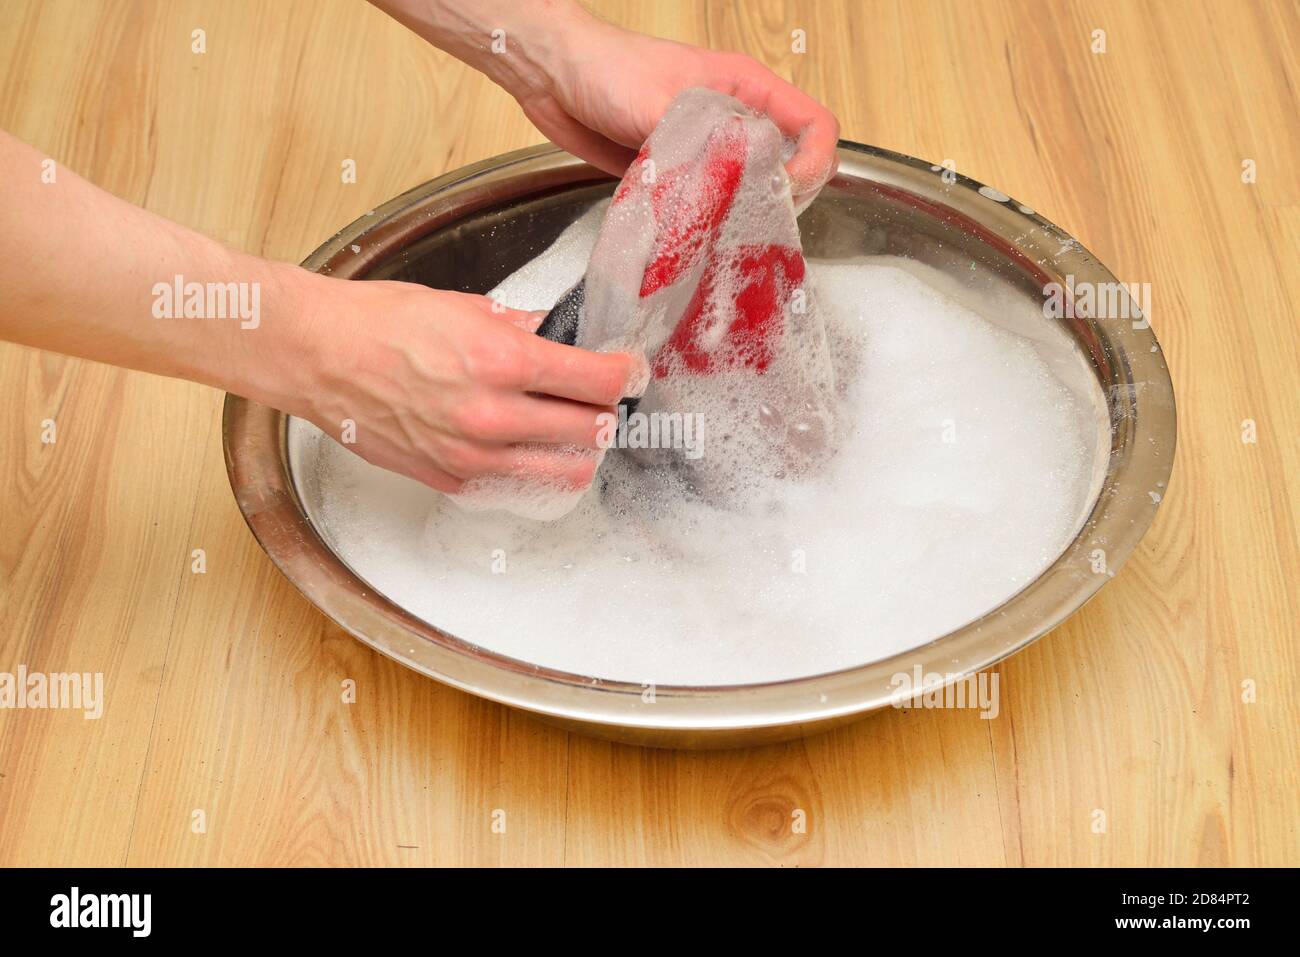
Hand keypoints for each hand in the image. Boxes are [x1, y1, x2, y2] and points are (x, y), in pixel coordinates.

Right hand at [291, 274, 634, 493]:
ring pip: (563, 469)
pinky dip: (528, 465)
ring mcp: (472, 454)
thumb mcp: (464, 306)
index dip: (624, 374)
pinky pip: (512, 482)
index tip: (628, 370)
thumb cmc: (377, 323)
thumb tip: (558, 336)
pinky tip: (521, 443)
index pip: (597, 380)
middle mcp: (493, 414)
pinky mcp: (450, 478)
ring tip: (571, 427)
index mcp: (502, 360)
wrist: (315, 355)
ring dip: (578, 448)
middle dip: (605, 412)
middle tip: (601, 398)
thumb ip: (521, 326)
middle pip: (591, 429)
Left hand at [514, 14, 840, 205]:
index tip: (787, 191)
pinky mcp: (681, 171)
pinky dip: (708, 222)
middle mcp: (735, 119)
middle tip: (754, 224)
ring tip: (724, 235)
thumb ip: (698, 143)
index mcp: (746, 88)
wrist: (555, 75)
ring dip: (743, 214)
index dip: (814, 162)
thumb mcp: (659, 103)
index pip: (814, 124)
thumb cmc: (606, 68)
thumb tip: (731, 184)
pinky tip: (694, 236)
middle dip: (782, 198)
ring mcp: (709, 147)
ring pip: (751, 189)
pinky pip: (710, 202)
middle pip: (791, 165)